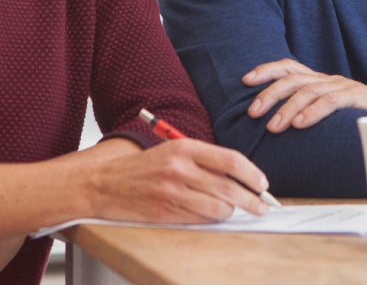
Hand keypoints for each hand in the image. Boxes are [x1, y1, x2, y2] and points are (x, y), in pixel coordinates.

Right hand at [88, 138, 270, 223]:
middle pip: (229, 188)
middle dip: (252, 200)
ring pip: (218, 208)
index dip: (252, 174)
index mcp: (184, 147)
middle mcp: (180, 168)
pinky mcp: (165, 212)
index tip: (262, 184)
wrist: (103, 184)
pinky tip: (211, 216)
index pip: (231, 160)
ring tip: (231, 210)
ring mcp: (172, 192)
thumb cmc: (141, 167)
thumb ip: (203, 160)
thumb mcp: (172, 151)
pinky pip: (201, 220)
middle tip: (263, 206)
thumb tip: (238, 175)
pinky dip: (211, 220)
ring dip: (230, 212)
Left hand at [242, 59, 366, 132]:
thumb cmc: (356, 120)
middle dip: (269, 94)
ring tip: (273, 126)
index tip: (245, 80)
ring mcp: (342, 86)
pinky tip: (300, 124)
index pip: (288, 67)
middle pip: (292, 78)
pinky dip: (313, 112)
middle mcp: (327, 79)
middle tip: (253, 113)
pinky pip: (331, 101)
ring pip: (308, 90)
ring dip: (287, 108)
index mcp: (318, 80)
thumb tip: (271, 123)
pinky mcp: (357, 97)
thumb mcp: (326, 112)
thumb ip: (305, 111)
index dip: (265, 70)